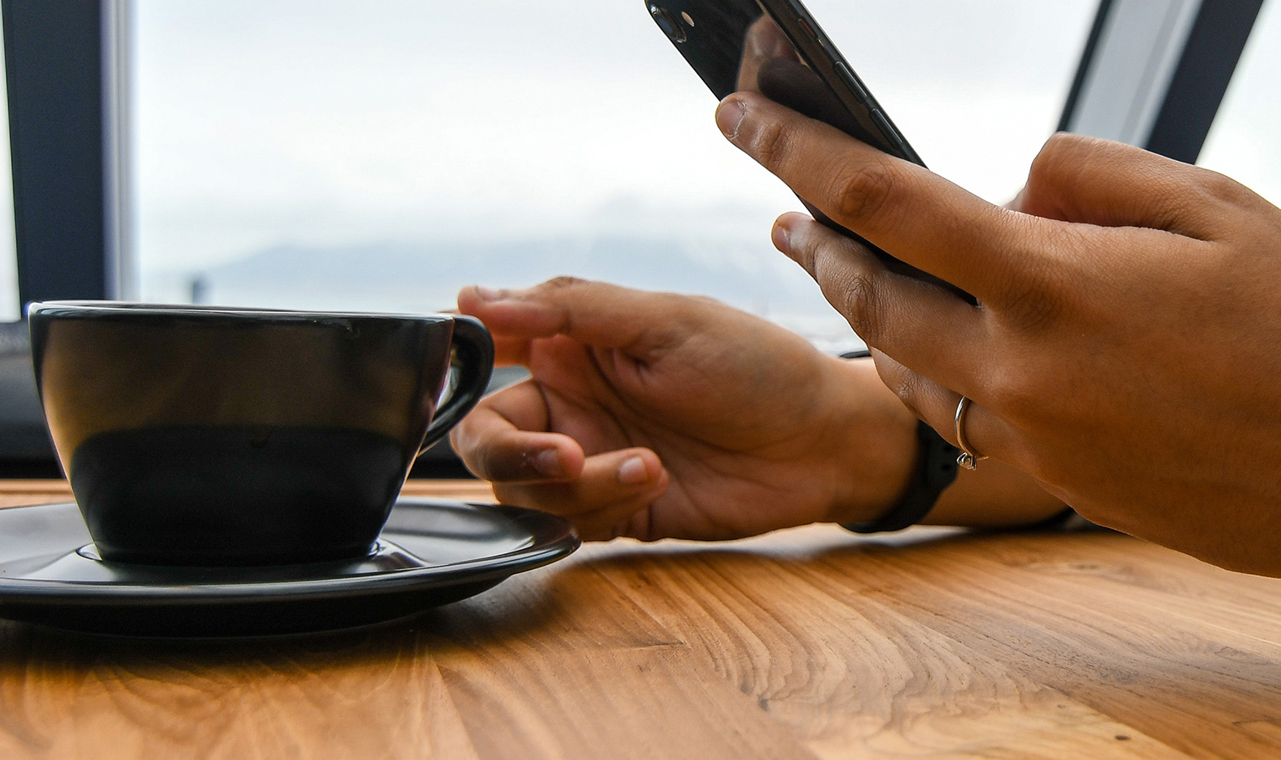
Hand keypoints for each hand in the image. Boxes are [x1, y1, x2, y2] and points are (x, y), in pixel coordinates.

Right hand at [449, 279, 917, 540]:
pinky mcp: (616, 511)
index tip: (466, 373)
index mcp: (572, 343)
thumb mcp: (665, 321)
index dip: (456, 365)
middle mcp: (571, 401)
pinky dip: (603, 504)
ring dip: (576, 483)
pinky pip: (570, 522)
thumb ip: (569, 309)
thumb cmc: (757, 365)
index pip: (483, 350)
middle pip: (484, 438)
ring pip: (523, 490)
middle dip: (510, 453)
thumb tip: (473, 300)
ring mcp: (591, 458)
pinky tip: (656, 479)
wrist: (824, 442)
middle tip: (561, 455)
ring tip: (645, 464)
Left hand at [714, 93, 1280, 575]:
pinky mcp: (1062, 484)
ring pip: (908, 371)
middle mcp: (1022, 370)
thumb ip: (1093, 175)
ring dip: (870, 316)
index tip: (739, 112)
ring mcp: (1036, 439)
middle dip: (816, 244)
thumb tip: (1014, 185)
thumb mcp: (1215, 205)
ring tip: (851, 271)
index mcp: (1053, 283)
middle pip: (869, 297)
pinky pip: (967, 420)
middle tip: (785, 212)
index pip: (884, 200)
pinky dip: (937, 375)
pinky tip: (943, 350)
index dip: (797, 148)